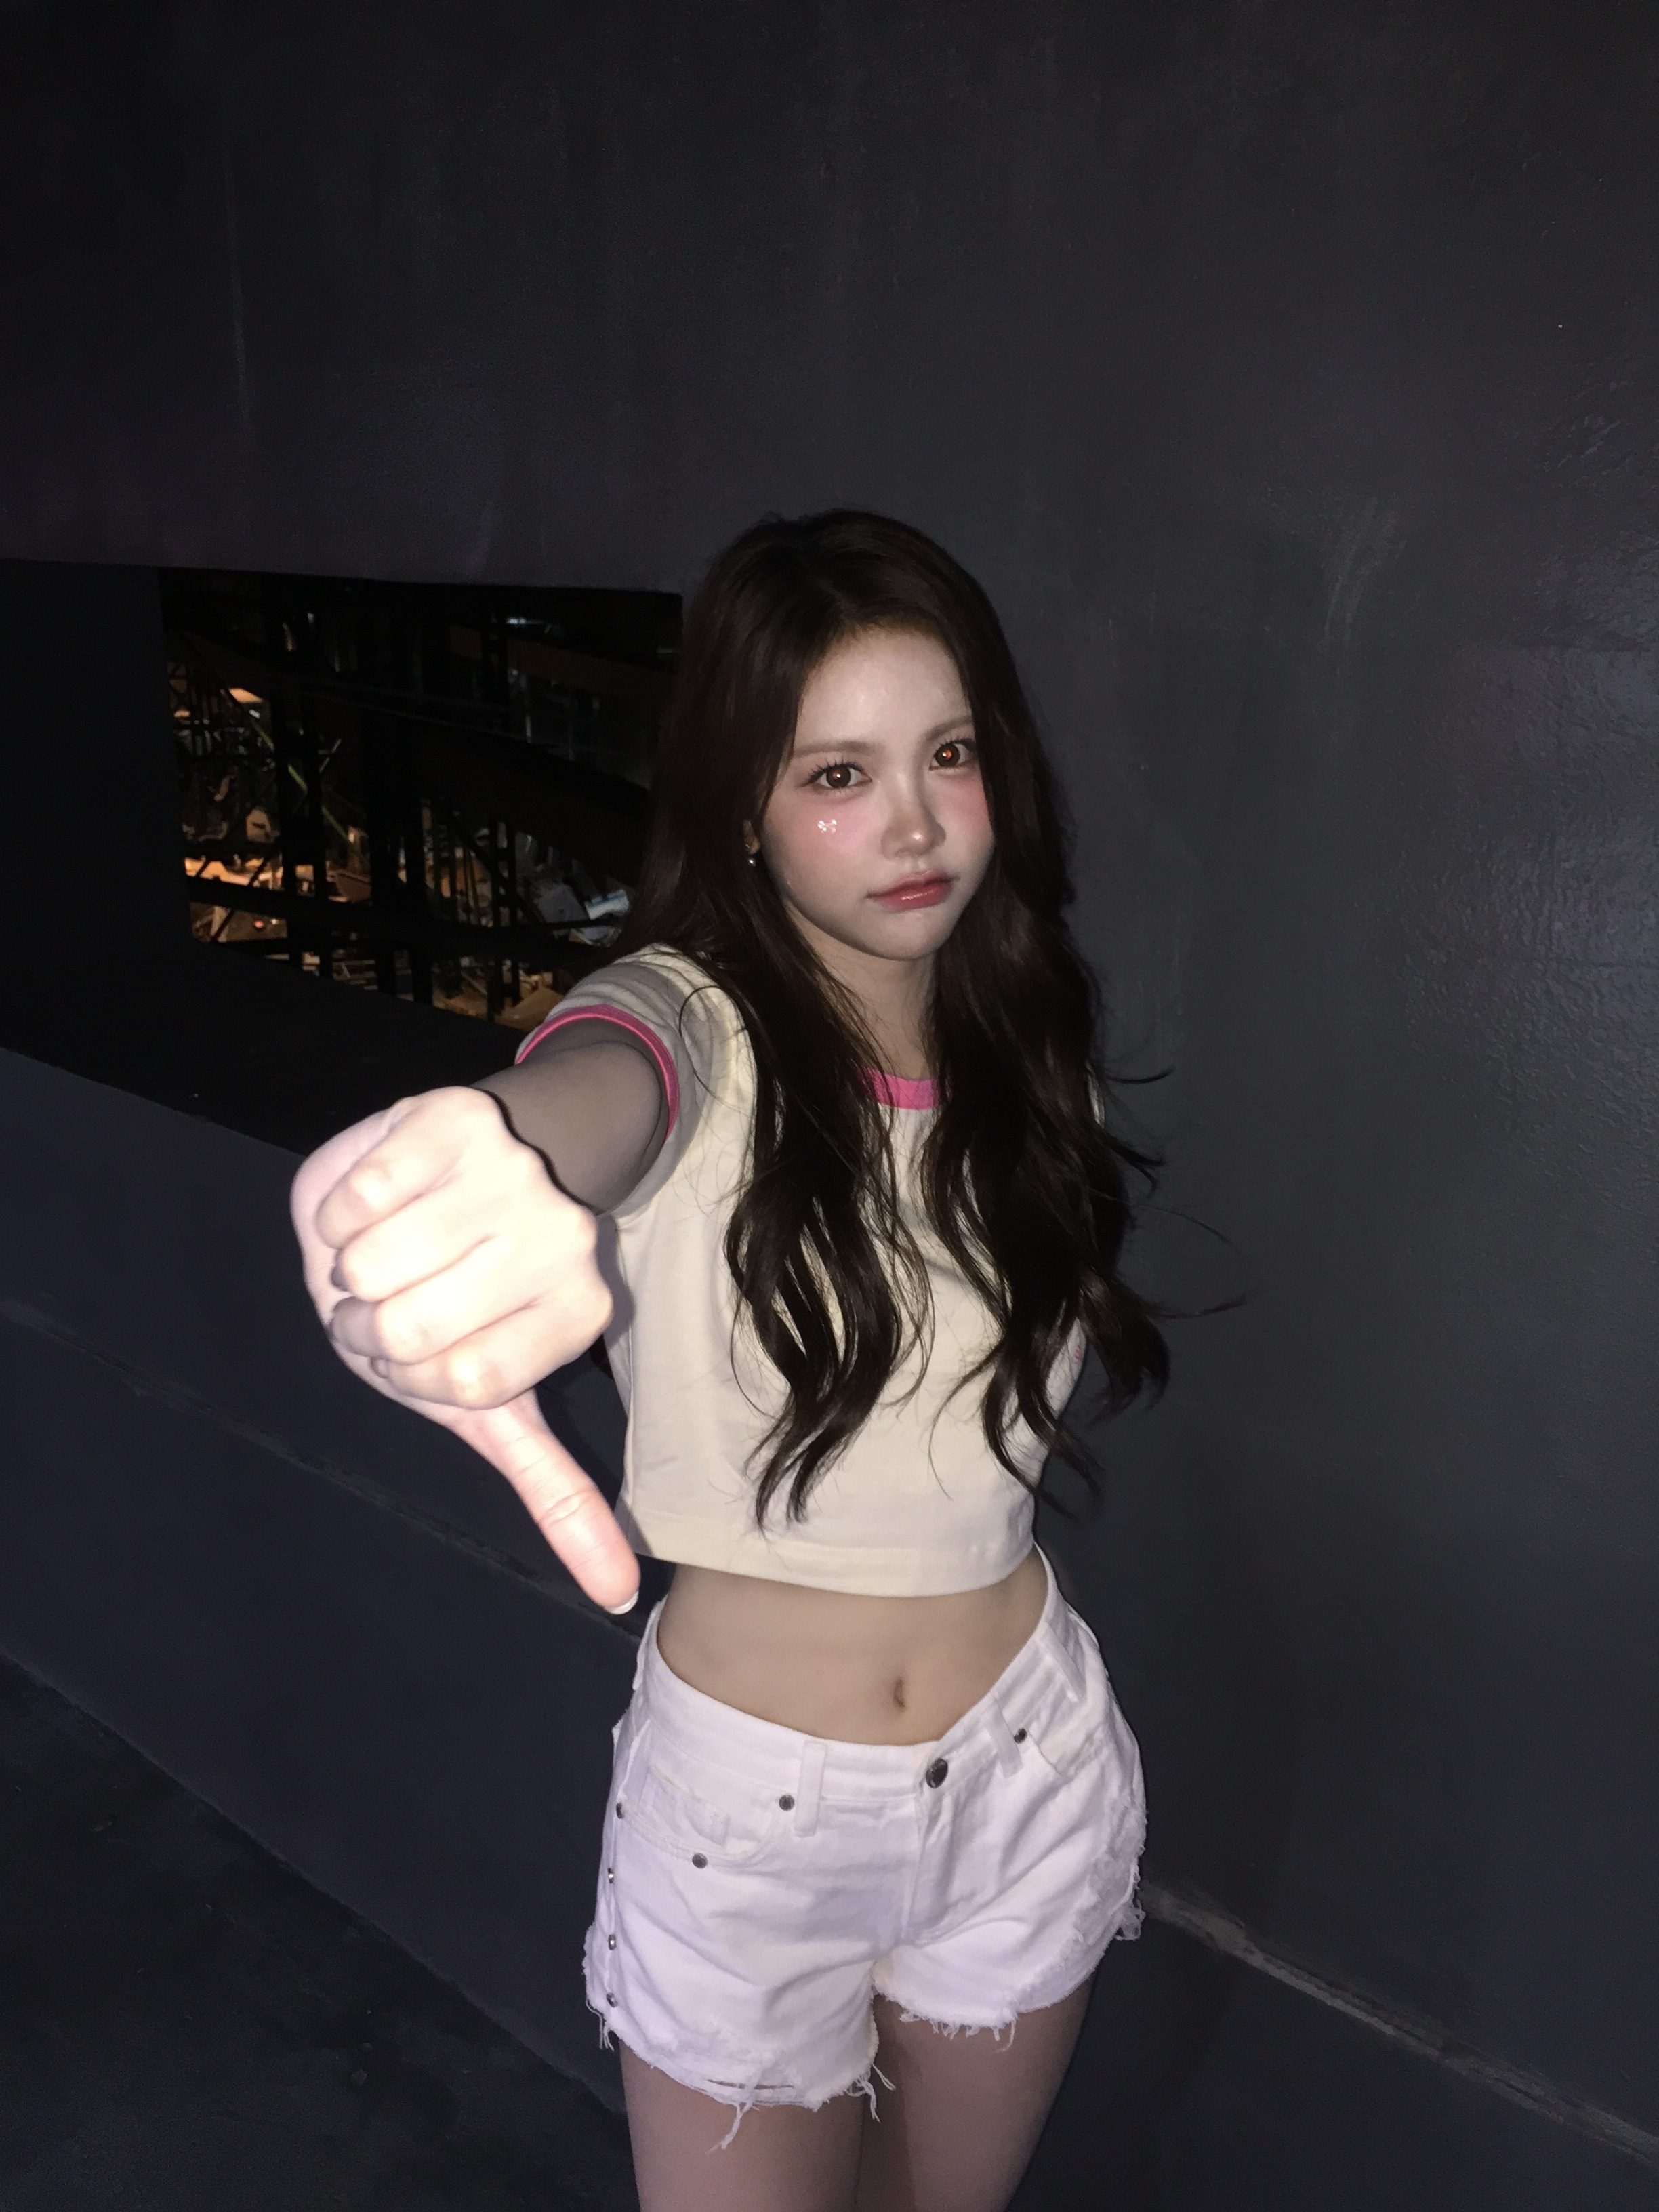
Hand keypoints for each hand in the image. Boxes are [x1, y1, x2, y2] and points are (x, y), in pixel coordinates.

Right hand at [290, 1087, 638, 1612]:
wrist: (451, 1173)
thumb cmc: (461, 1302)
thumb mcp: (503, 1406)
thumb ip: (558, 1494)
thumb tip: (619, 1599)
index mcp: (579, 1311)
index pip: (467, 1384)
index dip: (417, 1378)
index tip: (429, 1354)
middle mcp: (563, 1236)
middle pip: (411, 1332)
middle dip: (372, 1329)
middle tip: (394, 1302)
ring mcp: (511, 1172)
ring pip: (372, 1267)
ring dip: (347, 1270)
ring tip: (381, 1251)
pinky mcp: (452, 1118)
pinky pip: (357, 1198)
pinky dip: (336, 1211)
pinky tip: (371, 1200)